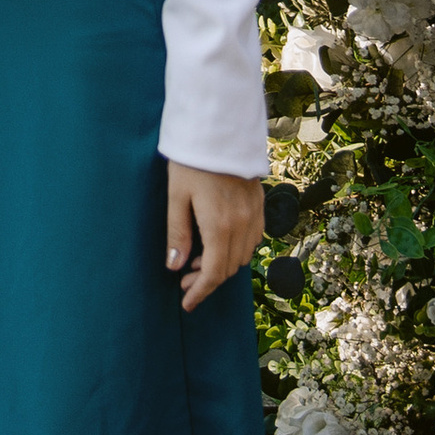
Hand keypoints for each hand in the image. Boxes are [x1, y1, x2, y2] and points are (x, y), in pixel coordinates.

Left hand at [167, 164, 265, 309]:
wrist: (220, 130)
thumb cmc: (191, 161)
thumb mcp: (176, 197)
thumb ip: (178, 234)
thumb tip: (175, 267)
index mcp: (219, 226)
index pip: (212, 273)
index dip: (199, 292)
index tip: (186, 304)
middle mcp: (242, 225)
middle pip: (229, 269)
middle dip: (207, 282)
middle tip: (184, 282)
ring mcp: (254, 215)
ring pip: (243, 257)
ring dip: (222, 266)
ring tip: (197, 263)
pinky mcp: (259, 205)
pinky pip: (253, 239)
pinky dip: (236, 250)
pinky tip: (218, 244)